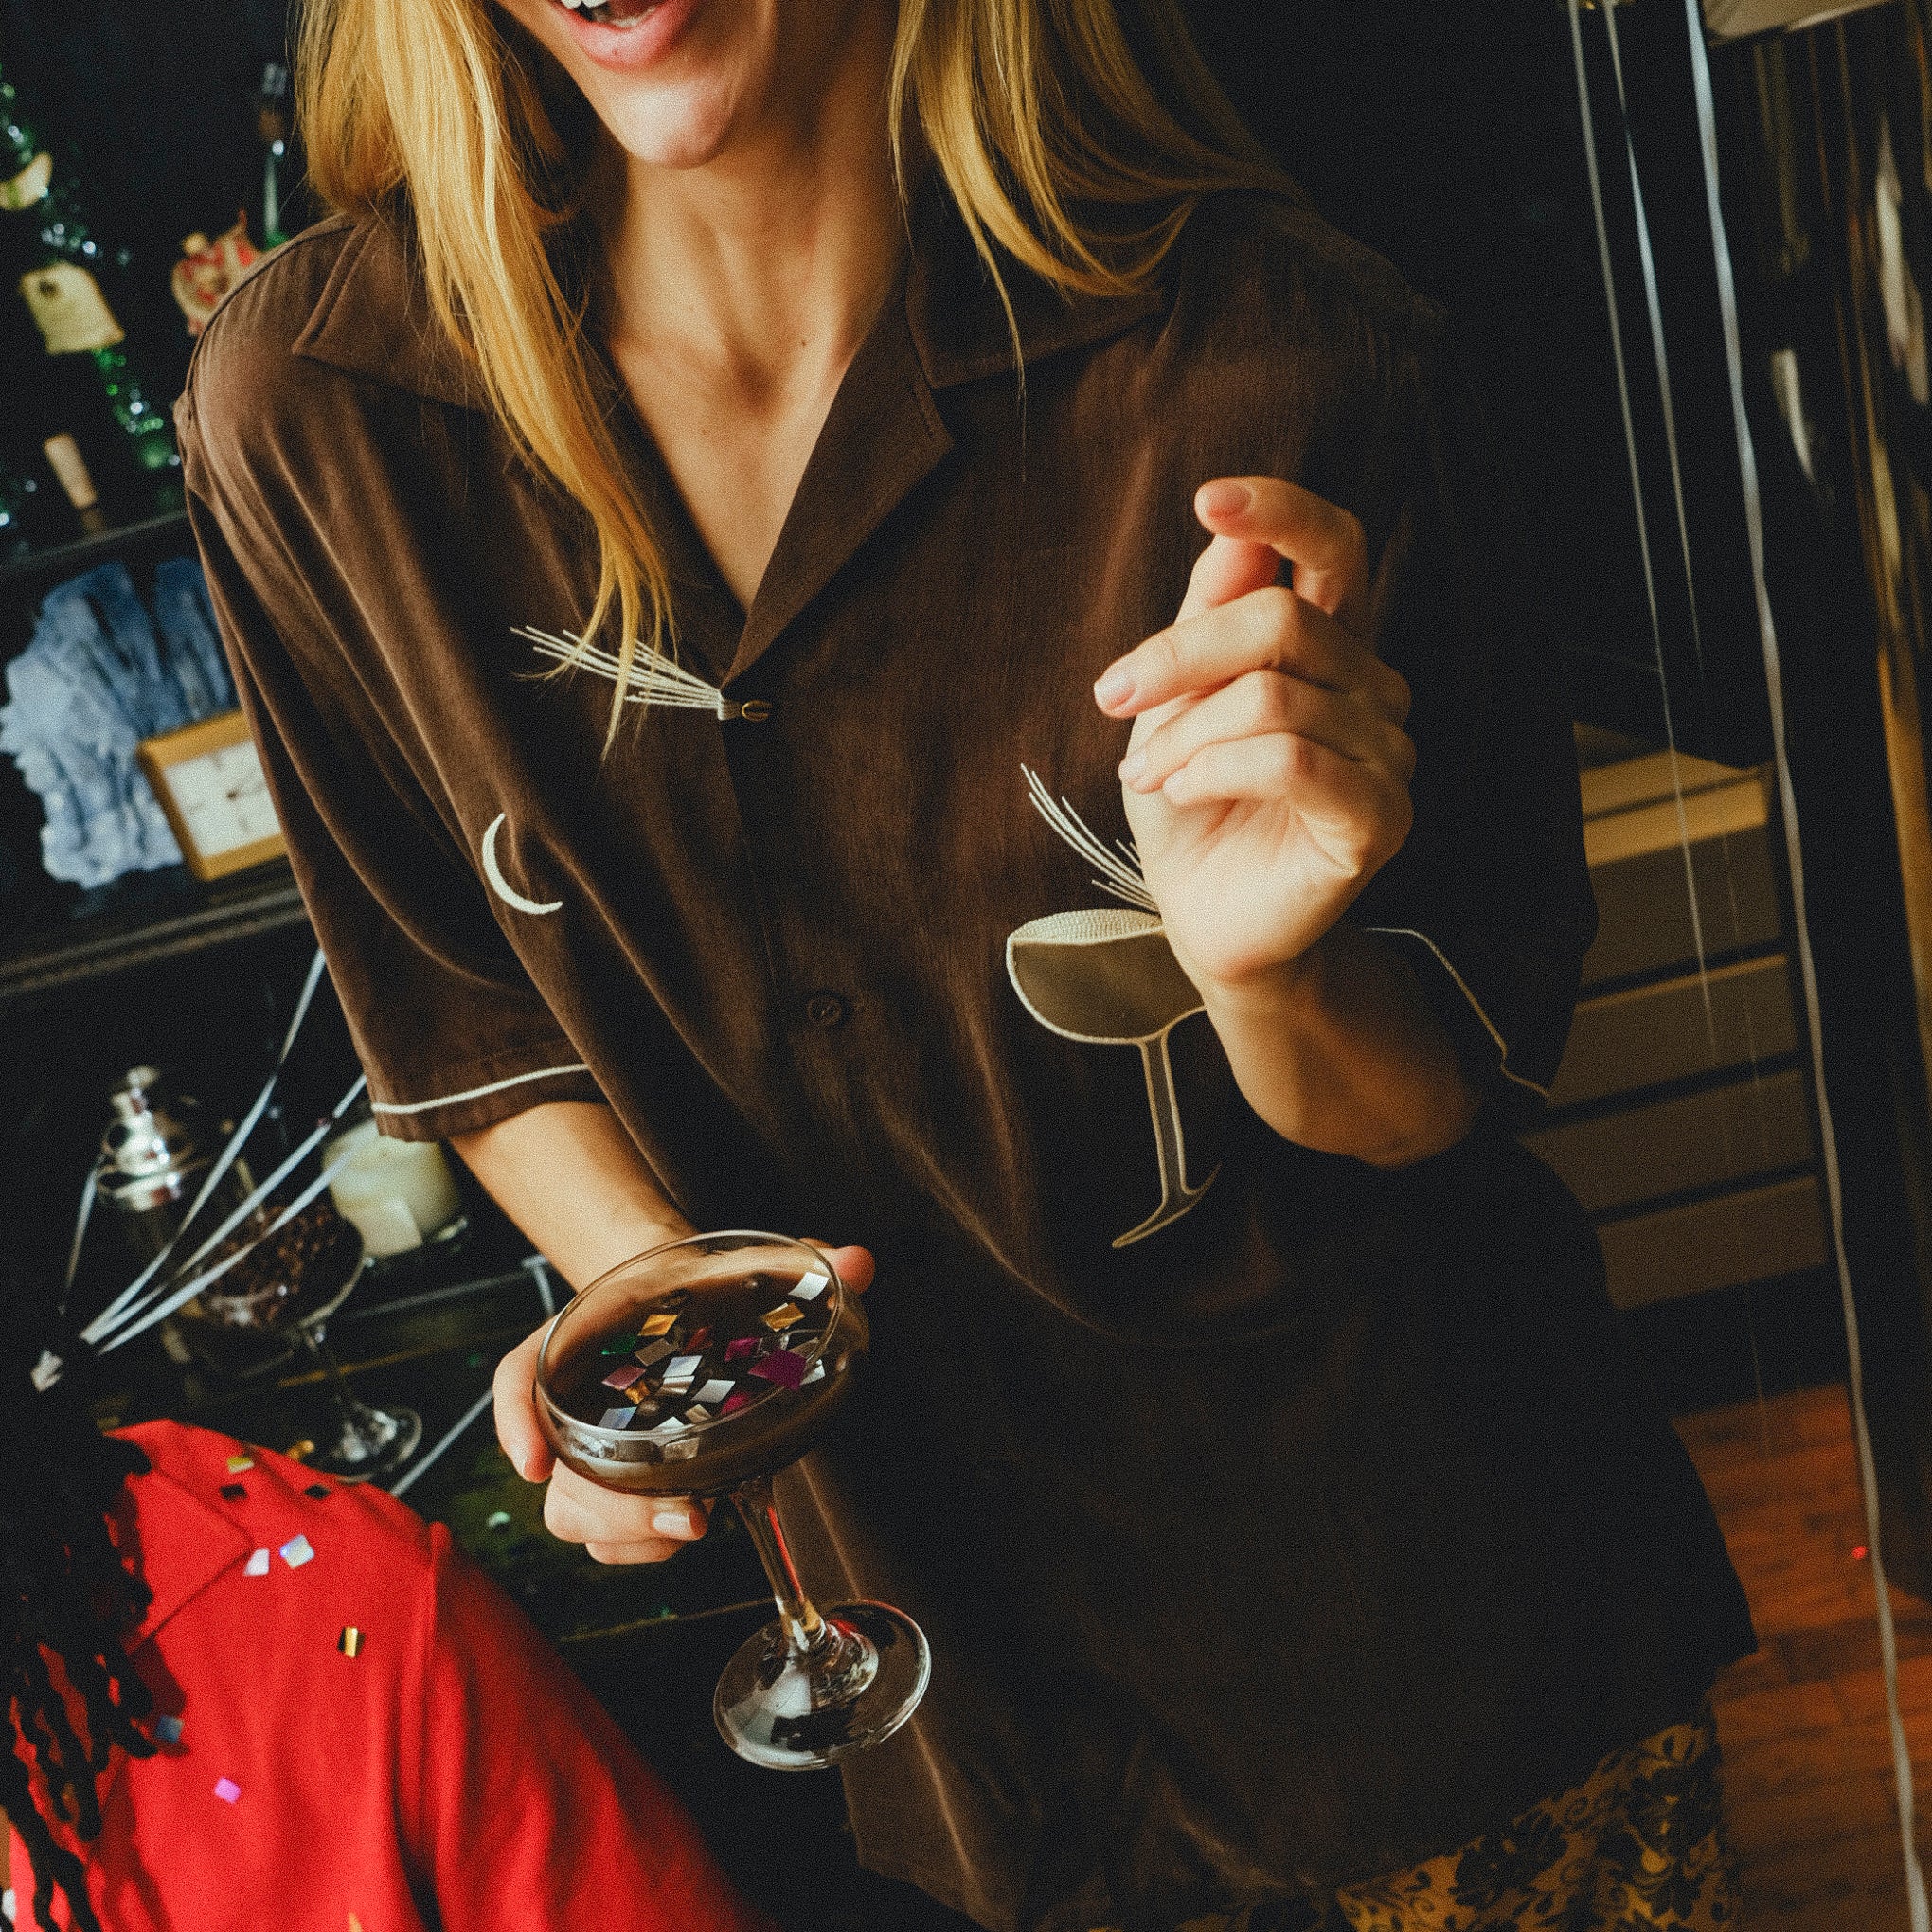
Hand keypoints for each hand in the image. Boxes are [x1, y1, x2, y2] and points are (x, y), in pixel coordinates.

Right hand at [493, 1242, 875, 1562]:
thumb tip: (858, 1261)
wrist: (691, 1292)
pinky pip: (603, 1530)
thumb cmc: (706, 1283)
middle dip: (615, 1508)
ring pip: (574, 1512)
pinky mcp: (628, 1479)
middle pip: (558, 1469)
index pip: (519, 1377)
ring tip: (690, 1525)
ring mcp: (595, 1444)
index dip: (515, 1421)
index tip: (537, 1460)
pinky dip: (631, 1542)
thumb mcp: (744, 1264)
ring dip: (625, 1534)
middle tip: (687, 1515)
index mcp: (581, 1339)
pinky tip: (670, 1535)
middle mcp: (574, 1397)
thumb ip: (803, 1260)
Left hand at [1095, 478, 1413, 992]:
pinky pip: (1292, 760)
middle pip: (1280, 621)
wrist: (1204, 917)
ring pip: (1273, 698)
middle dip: (1176, 658)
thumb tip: (1227, 535)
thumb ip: (1206, 619)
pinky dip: (1215, 770)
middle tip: (1112, 698)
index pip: (1334, 548)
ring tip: (1147, 776)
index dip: (1282, 513)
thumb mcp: (1175, 702)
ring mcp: (1388, 753)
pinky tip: (1183, 792)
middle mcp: (1373, 688)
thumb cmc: (1192, 805)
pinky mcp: (1380, 817)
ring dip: (1183, 736)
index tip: (1209, 500)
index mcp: (1329, 645)